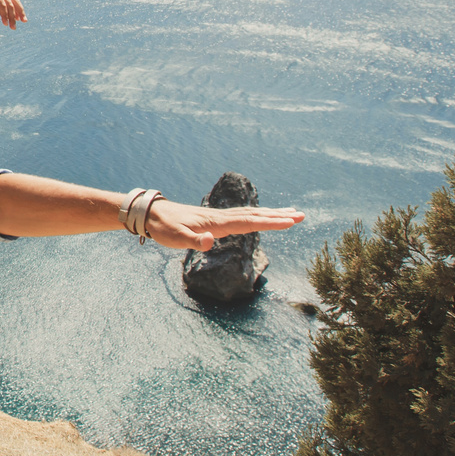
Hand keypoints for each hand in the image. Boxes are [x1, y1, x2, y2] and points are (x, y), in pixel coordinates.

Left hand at [0, 0, 26, 28]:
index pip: (2, 4)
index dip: (5, 15)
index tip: (5, 24)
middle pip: (10, 4)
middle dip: (13, 16)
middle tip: (13, 28)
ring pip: (14, 1)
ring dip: (20, 11)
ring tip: (24, 21)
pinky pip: (13, 1)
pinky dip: (17, 9)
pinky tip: (19, 17)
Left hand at [145, 198, 303, 251]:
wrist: (152, 214)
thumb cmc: (164, 228)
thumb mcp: (175, 238)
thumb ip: (193, 241)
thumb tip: (210, 242)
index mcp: (217, 222)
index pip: (250, 222)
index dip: (271, 222)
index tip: (291, 221)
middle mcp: (222, 217)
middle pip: (256, 215)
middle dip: (279, 216)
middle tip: (302, 215)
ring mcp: (219, 217)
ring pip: (251, 214)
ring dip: (271, 214)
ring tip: (291, 213)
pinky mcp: (215, 220)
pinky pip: (243, 217)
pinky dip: (258, 215)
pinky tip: (262, 217)